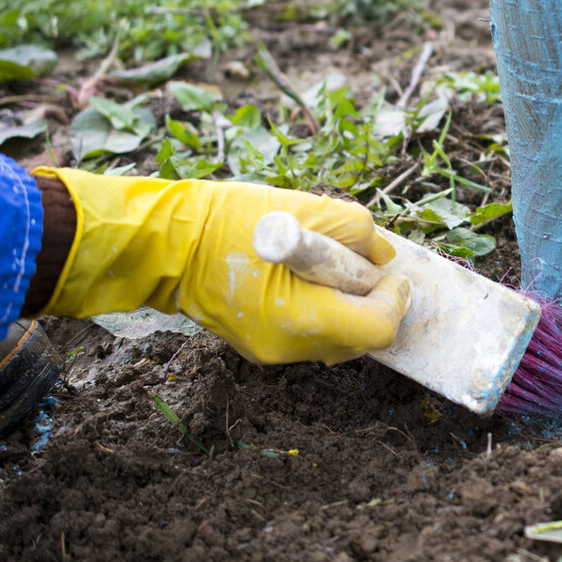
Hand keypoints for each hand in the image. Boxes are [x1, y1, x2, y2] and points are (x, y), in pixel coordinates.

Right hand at [35, 169, 408, 364]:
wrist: (168, 243)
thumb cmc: (233, 220)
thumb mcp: (307, 209)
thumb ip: (358, 233)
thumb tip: (383, 256)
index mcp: (303, 316)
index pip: (377, 328)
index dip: (393, 298)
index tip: (388, 272)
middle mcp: (289, 346)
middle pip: (360, 339)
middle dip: (370, 302)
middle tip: (358, 267)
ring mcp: (271, 353)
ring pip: (336, 341)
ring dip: (345, 308)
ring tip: (326, 271)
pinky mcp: (259, 348)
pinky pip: (309, 337)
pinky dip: (319, 312)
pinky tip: (302, 282)